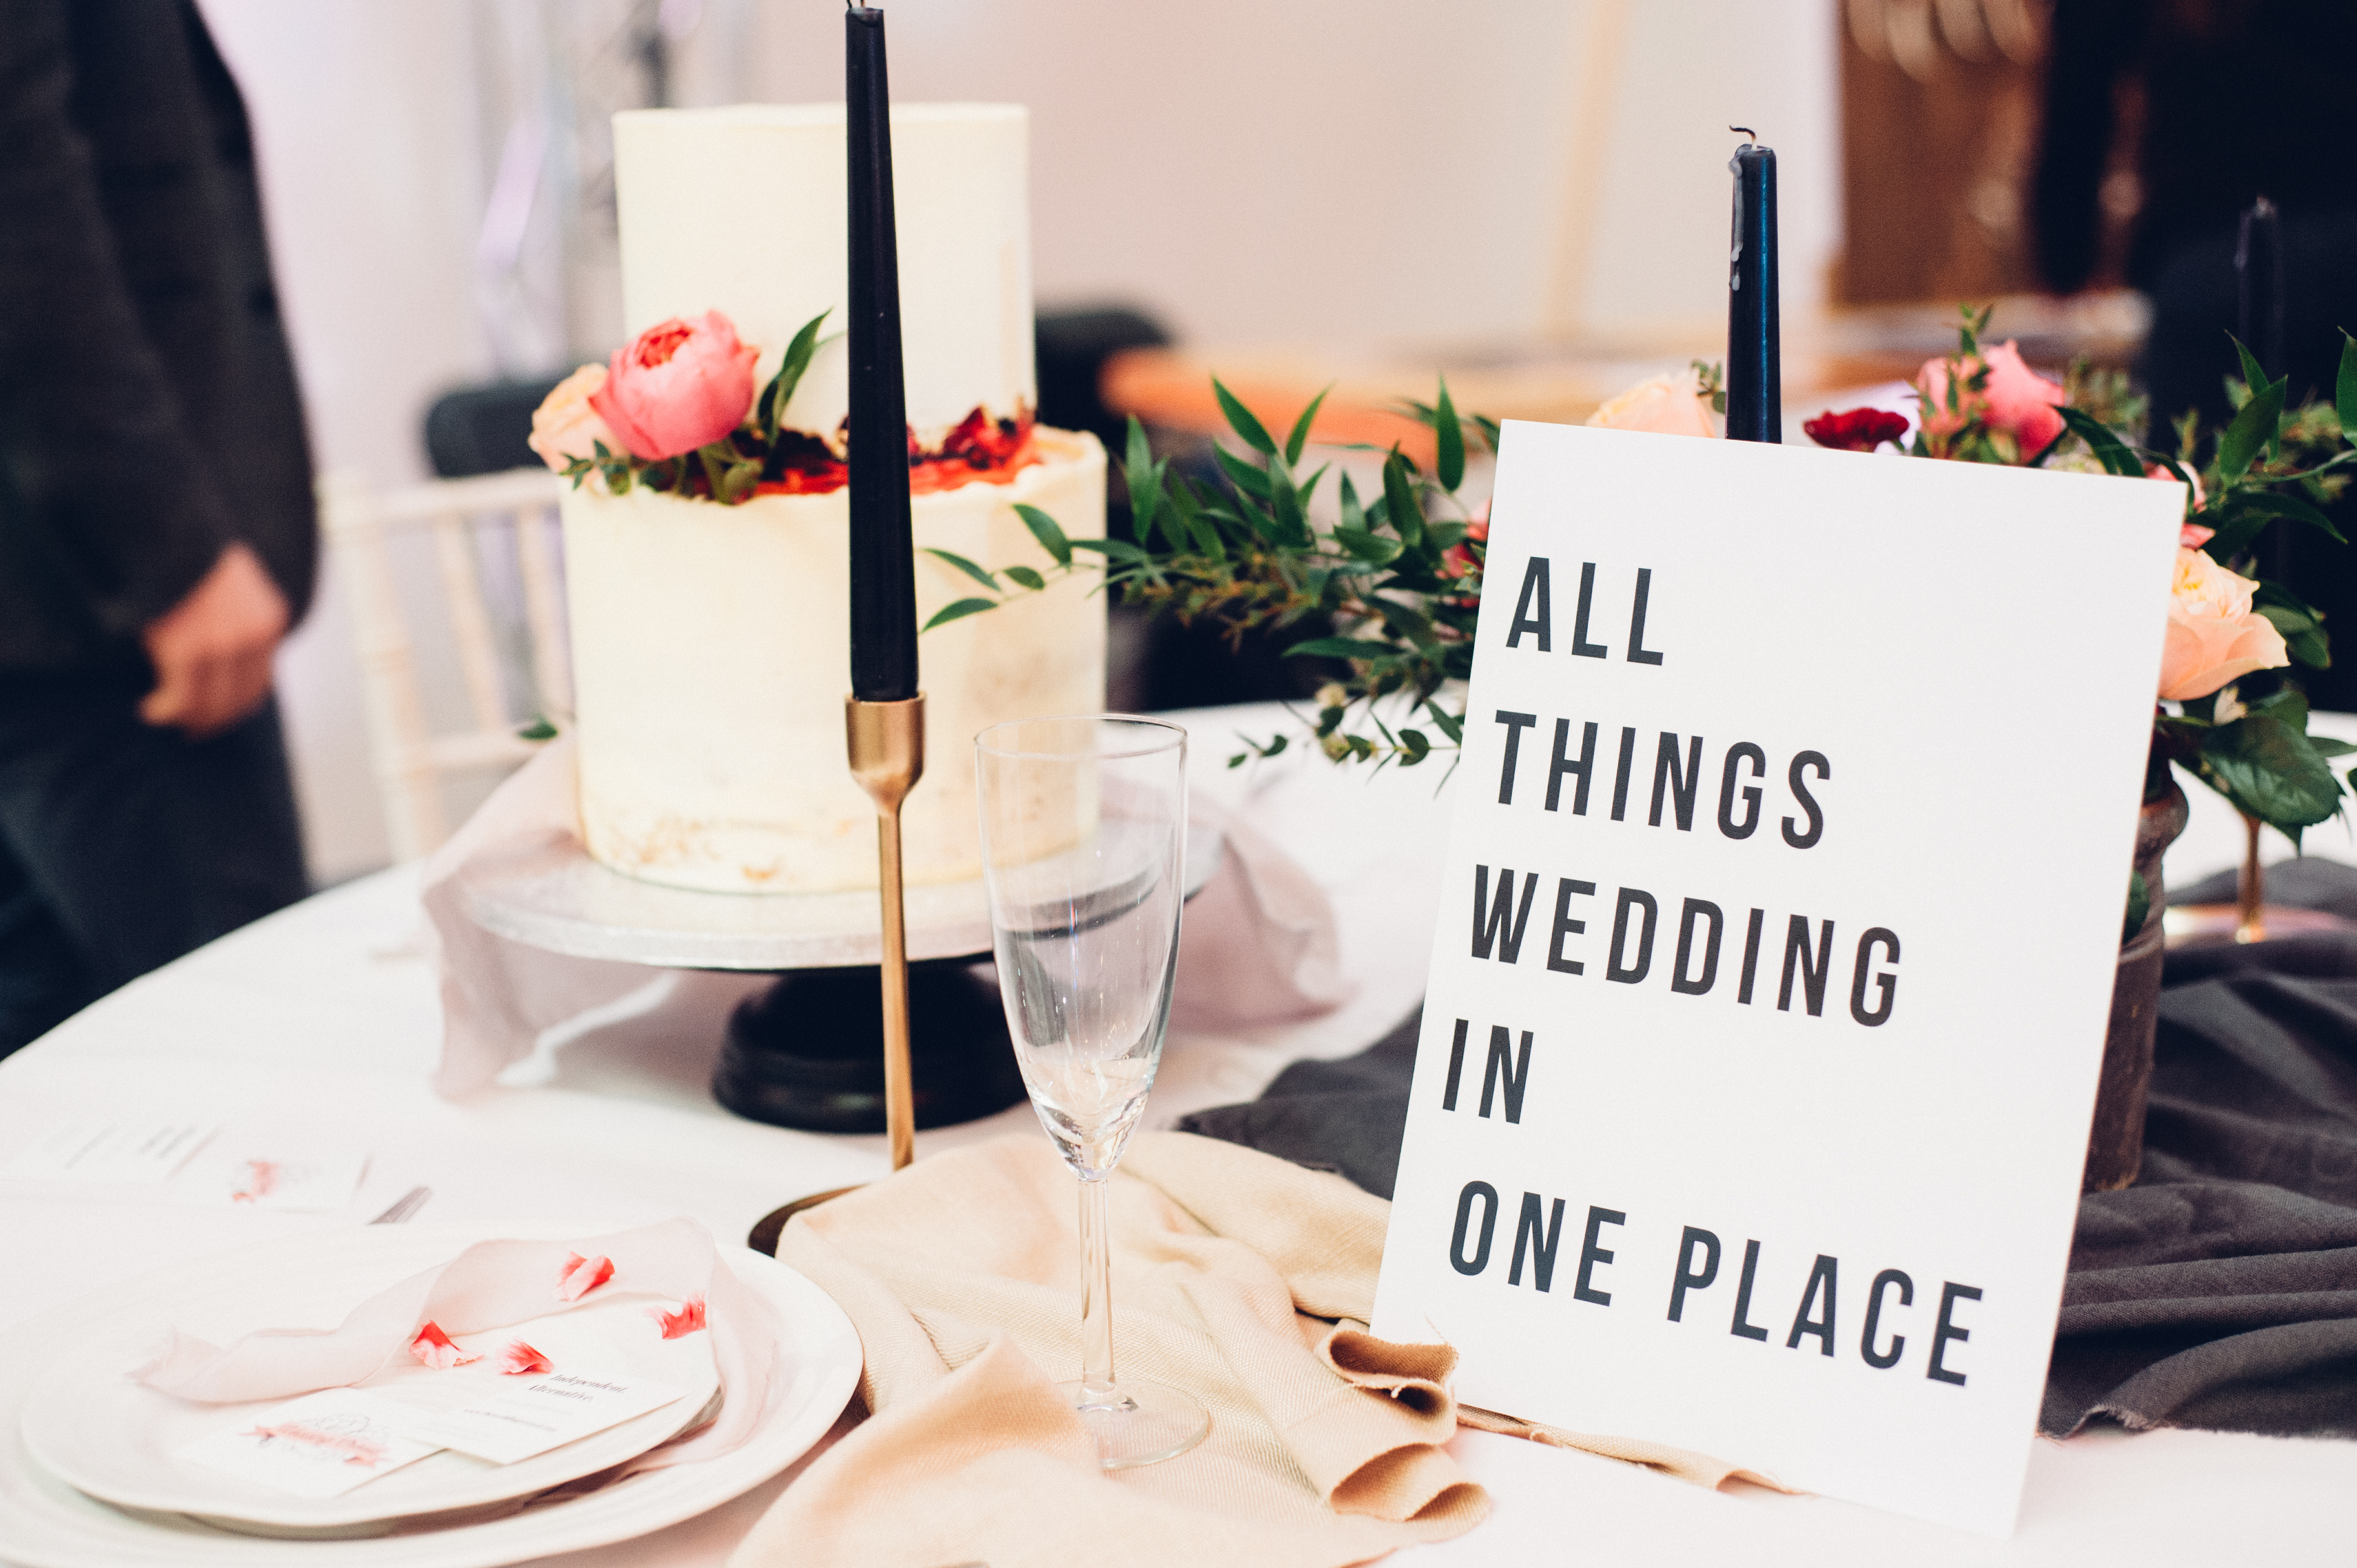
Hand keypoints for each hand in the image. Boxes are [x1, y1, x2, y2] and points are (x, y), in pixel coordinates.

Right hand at [139, 542, 289, 735]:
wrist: (171, 528)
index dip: (236, 706)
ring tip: (169, 720)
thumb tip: (225, 659)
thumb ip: (240, 620)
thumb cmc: (194, 555)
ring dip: (188, 719)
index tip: (216, 715)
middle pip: (239, 701)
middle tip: (191, 728)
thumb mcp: (236, 586)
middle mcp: (253, 639)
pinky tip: (150, 710)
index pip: (259, 683)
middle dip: (213, 720)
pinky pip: (180, 698)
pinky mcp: (186, 651)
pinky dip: (165, 710)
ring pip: (210, 705)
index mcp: (270, 622)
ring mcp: (221, 647)